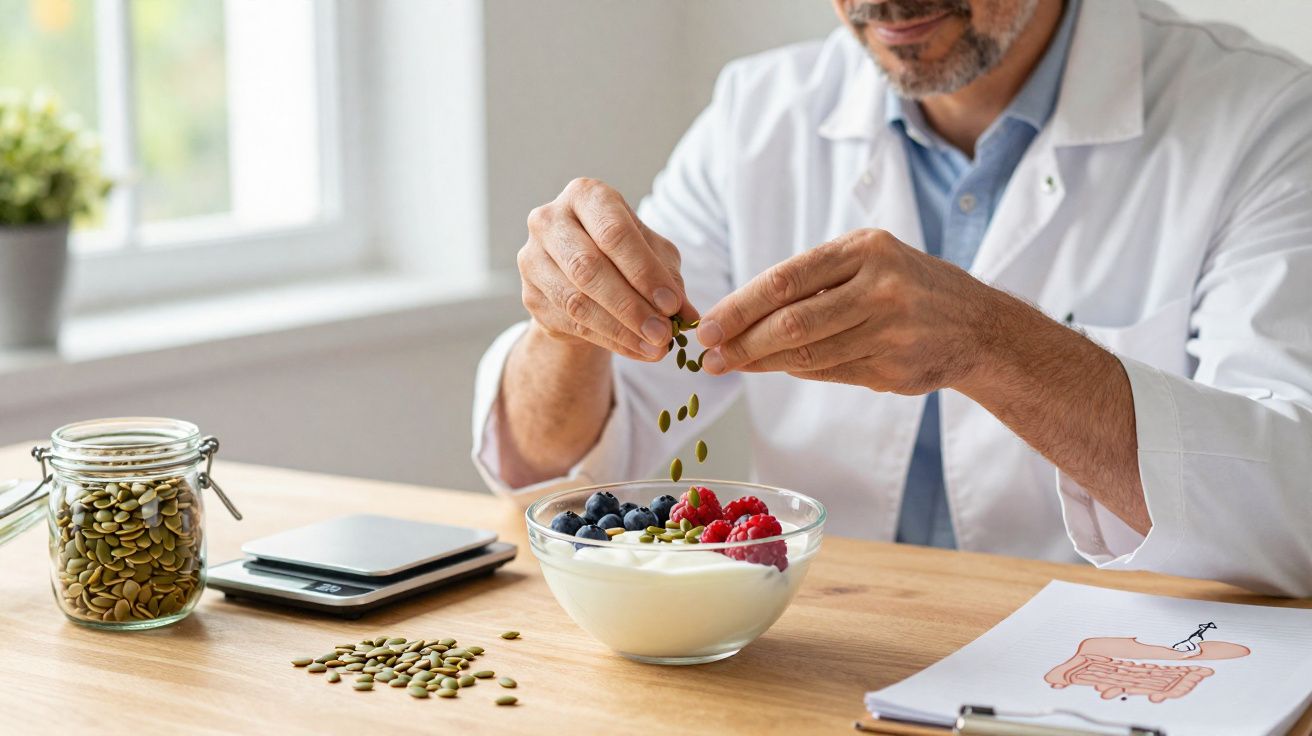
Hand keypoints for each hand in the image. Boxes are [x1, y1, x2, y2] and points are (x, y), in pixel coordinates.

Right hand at [518, 177, 697, 360]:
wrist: (582, 275)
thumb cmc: (624, 253)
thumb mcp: (652, 253)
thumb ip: (668, 277)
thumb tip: (687, 314)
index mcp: (585, 196)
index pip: (613, 232)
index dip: (644, 271)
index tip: (672, 304)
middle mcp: (549, 220)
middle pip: (589, 267)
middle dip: (631, 306)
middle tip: (663, 333)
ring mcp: (532, 259)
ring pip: (576, 301)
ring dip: (621, 330)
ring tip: (655, 347)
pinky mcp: (530, 296)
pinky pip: (571, 324)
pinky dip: (609, 340)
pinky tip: (637, 350)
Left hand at [694, 228, 1001, 393]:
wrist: (981, 327)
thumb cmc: (910, 289)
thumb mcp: (872, 262)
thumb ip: (815, 282)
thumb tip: (742, 314)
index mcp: (866, 249)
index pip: (786, 279)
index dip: (740, 306)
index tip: (707, 324)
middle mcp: (879, 287)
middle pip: (792, 321)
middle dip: (742, 341)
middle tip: (708, 355)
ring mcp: (889, 330)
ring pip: (807, 353)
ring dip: (760, 363)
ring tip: (730, 366)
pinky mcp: (893, 367)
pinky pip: (829, 372)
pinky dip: (794, 371)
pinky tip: (771, 368)